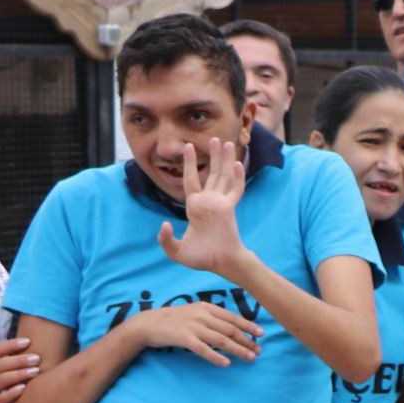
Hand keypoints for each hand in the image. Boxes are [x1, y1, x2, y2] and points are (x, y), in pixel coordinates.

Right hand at [0, 336, 40, 402]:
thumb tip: (21, 354)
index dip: (11, 345)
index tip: (28, 341)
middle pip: (2, 364)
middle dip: (20, 360)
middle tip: (37, 358)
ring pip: (2, 379)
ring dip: (20, 374)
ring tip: (36, 371)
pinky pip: (0, 398)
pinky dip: (12, 393)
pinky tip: (23, 388)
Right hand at [131, 300, 261, 365]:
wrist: (148, 323)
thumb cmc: (174, 319)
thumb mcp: (194, 312)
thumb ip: (212, 317)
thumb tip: (232, 327)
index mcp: (206, 307)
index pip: (232, 317)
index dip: (248, 326)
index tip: (261, 334)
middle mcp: (202, 315)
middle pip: (230, 330)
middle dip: (247, 341)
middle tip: (259, 351)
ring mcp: (193, 327)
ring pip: (221, 340)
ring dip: (238, 350)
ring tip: (249, 358)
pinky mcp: (184, 339)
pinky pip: (204, 350)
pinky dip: (217, 357)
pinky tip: (227, 364)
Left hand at [156, 138, 249, 275]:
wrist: (220, 264)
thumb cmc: (202, 258)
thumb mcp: (176, 251)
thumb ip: (166, 240)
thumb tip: (165, 224)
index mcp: (195, 207)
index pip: (192, 180)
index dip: (190, 164)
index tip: (188, 146)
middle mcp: (209, 201)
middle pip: (212, 173)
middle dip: (214, 156)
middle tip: (216, 138)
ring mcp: (220, 203)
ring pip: (224, 176)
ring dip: (226, 159)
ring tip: (227, 142)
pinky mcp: (229, 208)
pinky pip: (235, 190)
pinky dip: (237, 177)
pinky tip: (238, 164)